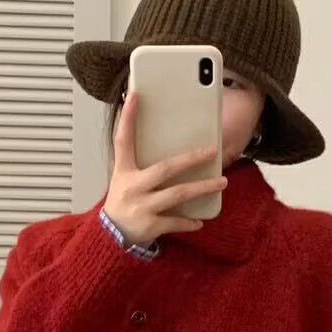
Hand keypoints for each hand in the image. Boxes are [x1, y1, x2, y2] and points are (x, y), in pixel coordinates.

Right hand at [102, 92, 227, 246]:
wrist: (110, 235)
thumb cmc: (122, 202)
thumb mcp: (124, 178)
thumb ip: (141, 163)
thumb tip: (167, 146)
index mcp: (124, 171)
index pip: (123, 140)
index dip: (128, 118)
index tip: (135, 96)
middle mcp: (133, 187)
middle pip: (165, 168)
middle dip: (190, 159)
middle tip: (212, 151)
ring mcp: (142, 207)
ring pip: (177, 194)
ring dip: (201, 188)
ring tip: (221, 182)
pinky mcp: (150, 226)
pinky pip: (175, 221)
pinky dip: (189, 222)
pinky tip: (200, 221)